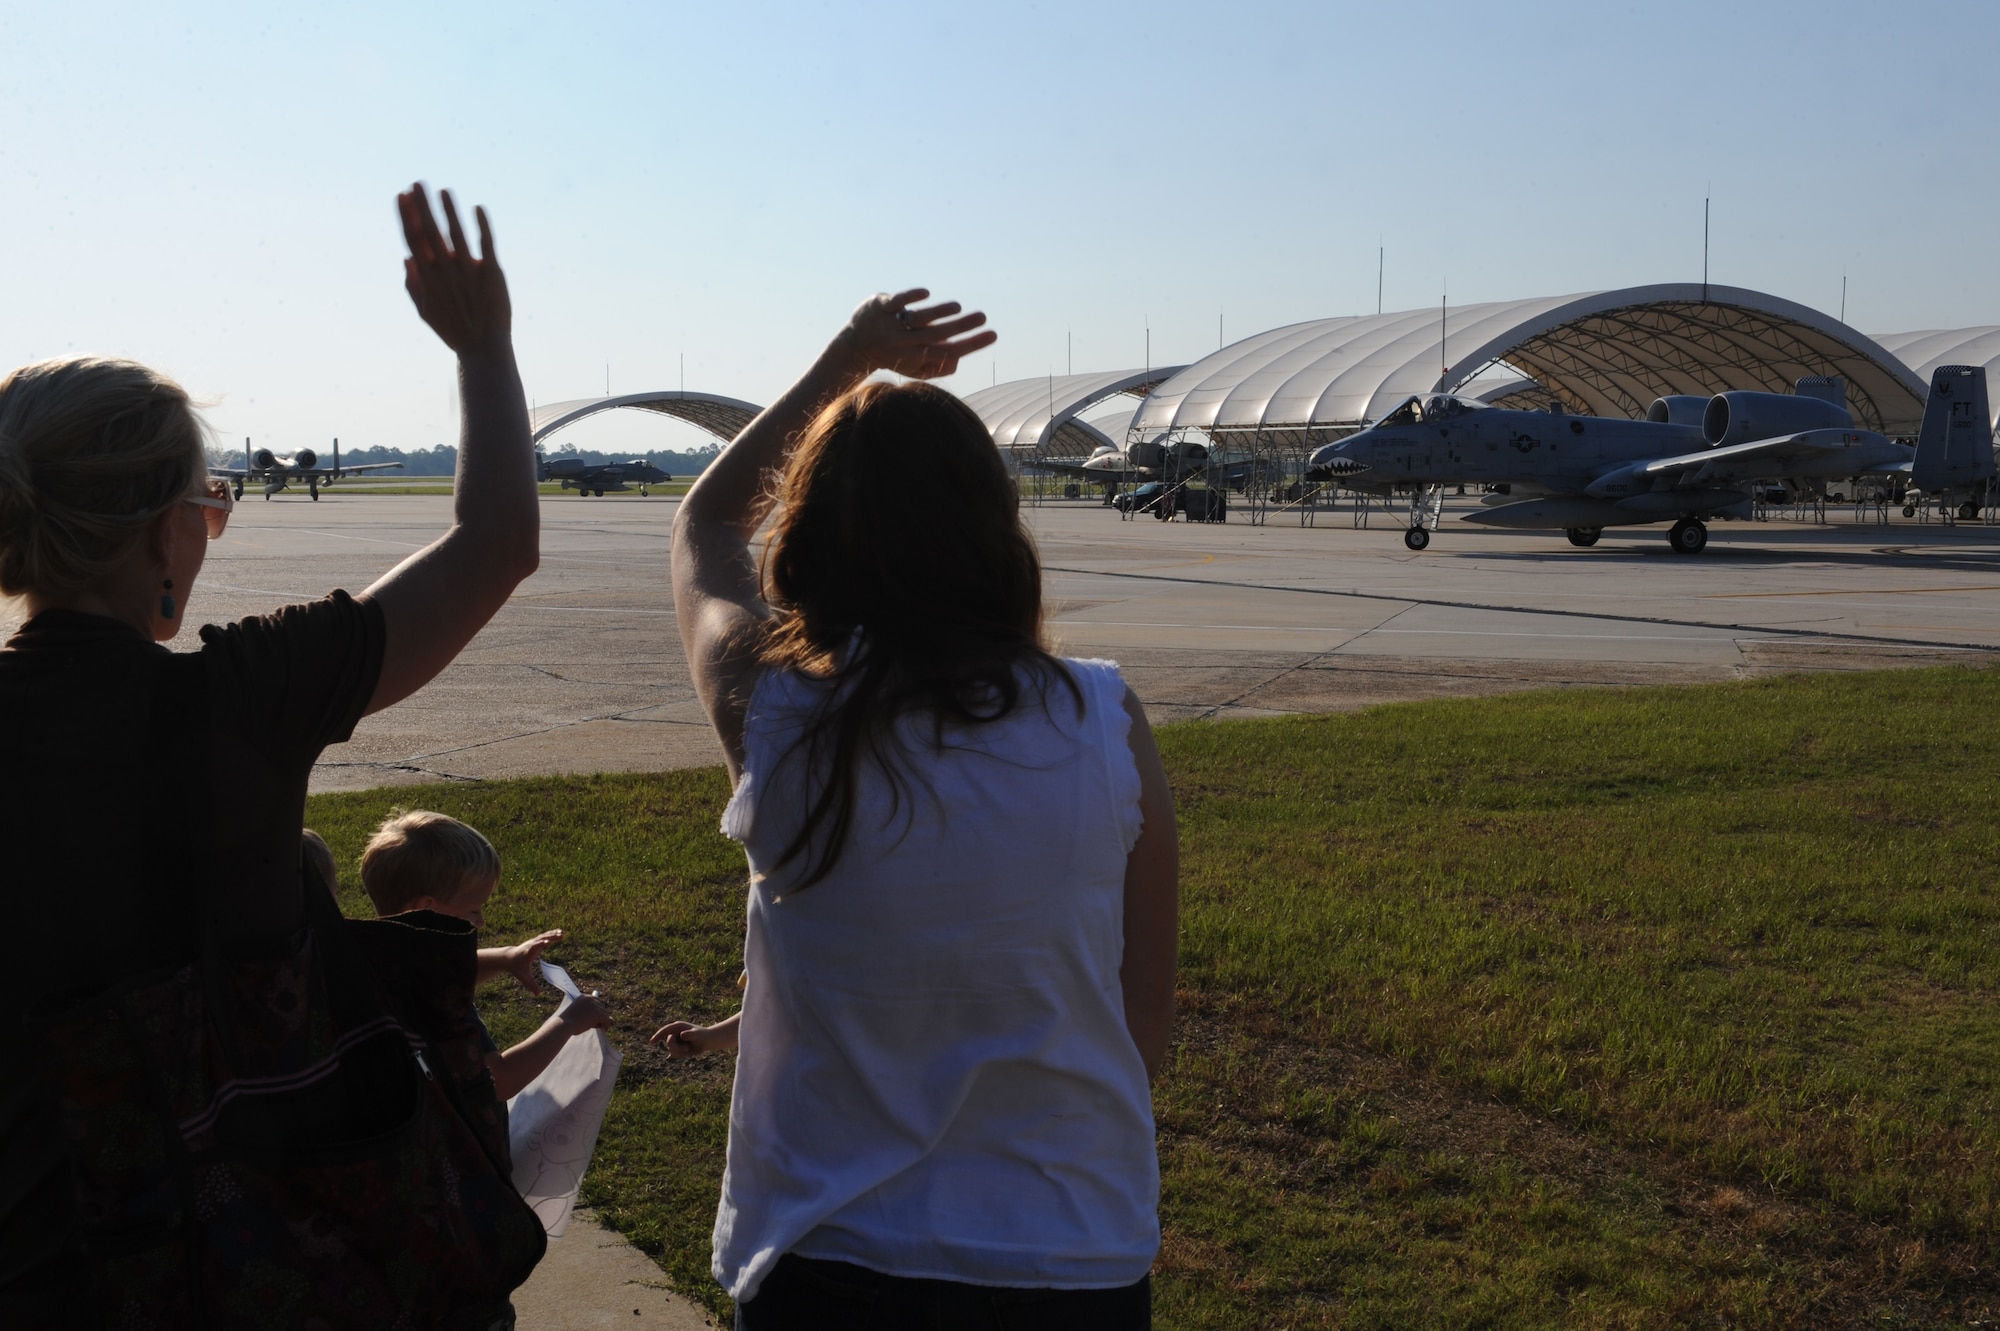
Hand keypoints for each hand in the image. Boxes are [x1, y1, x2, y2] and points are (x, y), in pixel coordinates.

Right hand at [398, 182, 511, 354]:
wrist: (483, 347)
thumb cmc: (453, 330)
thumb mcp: (425, 311)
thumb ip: (413, 285)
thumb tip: (407, 257)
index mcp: (428, 277)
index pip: (413, 239)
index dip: (407, 216)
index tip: (401, 195)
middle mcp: (446, 271)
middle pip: (431, 231)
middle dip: (422, 206)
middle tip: (417, 183)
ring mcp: (469, 271)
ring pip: (456, 234)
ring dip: (449, 210)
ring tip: (443, 190)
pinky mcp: (491, 273)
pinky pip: (486, 244)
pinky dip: (482, 225)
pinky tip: (478, 208)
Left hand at [502, 929, 562, 991]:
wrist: (509, 958)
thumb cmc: (516, 968)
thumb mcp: (524, 977)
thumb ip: (531, 985)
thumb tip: (538, 994)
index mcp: (528, 953)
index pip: (535, 947)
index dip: (540, 944)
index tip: (547, 942)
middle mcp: (531, 945)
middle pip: (541, 939)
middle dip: (550, 937)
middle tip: (560, 935)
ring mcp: (533, 942)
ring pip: (544, 936)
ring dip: (553, 934)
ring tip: (562, 933)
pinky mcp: (535, 941)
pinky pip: (544, 936)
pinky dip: (552, 934)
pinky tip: (559, 932)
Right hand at [558, 994, 610, 1034]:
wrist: (563, 1024)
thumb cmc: (567, 1022)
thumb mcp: (578, 1014)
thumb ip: (589, 1014)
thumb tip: (606, 1018)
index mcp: (583, 997)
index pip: (596, 1000)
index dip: (597, 1009)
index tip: (596, 1017)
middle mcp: (590, 999)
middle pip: (601, 1006)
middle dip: (600, 1015)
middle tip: (599, 1023)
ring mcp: (594, 1005)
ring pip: (605, 1013)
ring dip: (603, 1020)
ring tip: (601, 1027)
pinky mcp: (598, 1013)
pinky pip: (606, 1019)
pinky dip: (606, 1024)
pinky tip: (604, 1029)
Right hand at [649, 1019, 724, 1058]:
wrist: (707, 1041)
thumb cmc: (703, 1035)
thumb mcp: (697, 1034)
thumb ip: (690, 1034)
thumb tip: (682, 1035)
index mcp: (678, 1026)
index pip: (665, 1030)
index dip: (657, 1036)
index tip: (652, 1042)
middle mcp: (674, 1033)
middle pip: (668, 1043)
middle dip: (677, 1048)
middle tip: (688, 1049)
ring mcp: (675, 1040)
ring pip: (671, 1050)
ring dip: (681, 1053)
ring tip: (689, 1050)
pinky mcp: (676, 1047)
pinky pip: (674, 1054)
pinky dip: (681, 1055)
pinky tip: (688, 1052)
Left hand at [826, 289, 995, 382]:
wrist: (855, 347)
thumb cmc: (893, 357)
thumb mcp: (915, 368)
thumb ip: (938, 366)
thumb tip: (958, 357)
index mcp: (917, 358)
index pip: (950, 352)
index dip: (972, 344)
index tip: (993, 335)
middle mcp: (905, 343)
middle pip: (937, 335)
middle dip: (962, 327)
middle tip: (983, 317)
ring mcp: (892, 324)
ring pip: (918, 319)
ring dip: (939, 313)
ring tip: (958, 308)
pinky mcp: (881, 306)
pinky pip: (896, 303)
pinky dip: (911, 298)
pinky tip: (927, 294)